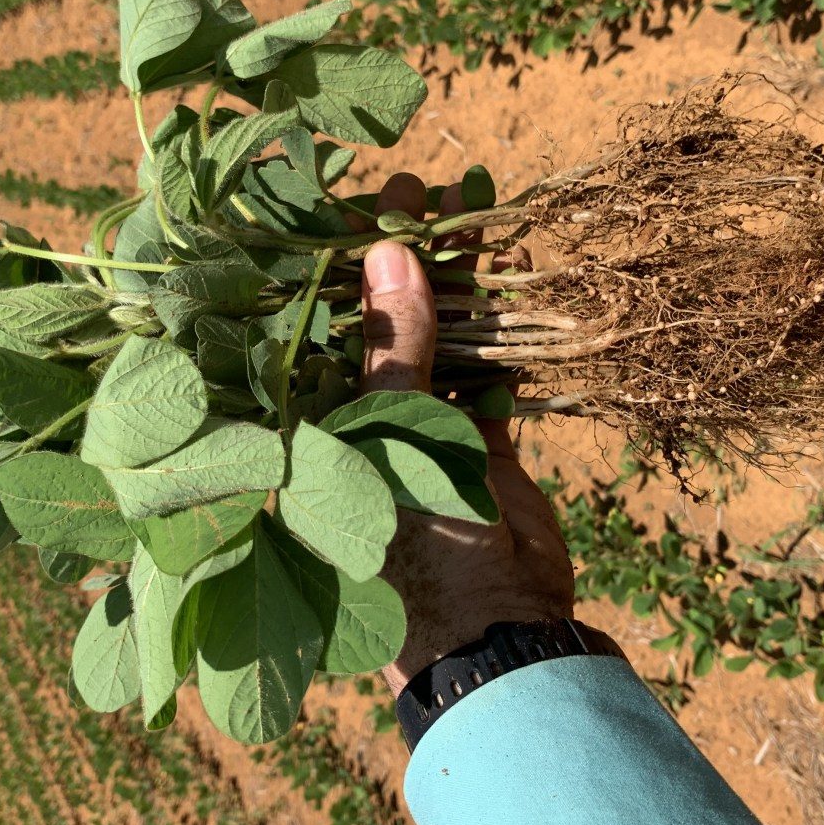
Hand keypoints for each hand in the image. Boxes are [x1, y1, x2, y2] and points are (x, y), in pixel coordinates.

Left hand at [359, 173, 576, 696]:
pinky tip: (513, 268)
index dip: (333, 258)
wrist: (498, 634)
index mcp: (309, 424)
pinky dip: (500, 327)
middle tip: (427, 190)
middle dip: (402, 255)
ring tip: (476, 207)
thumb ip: (396, 351)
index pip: (311, 321)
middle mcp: (355, 419)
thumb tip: (392, 252)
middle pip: (376, 319)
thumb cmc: (413, 551)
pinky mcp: (472, 442)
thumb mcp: (392, 443)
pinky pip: (484, 369)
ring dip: (457, 279)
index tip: (361, 196)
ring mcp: (416, 428)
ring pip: (435, 336)